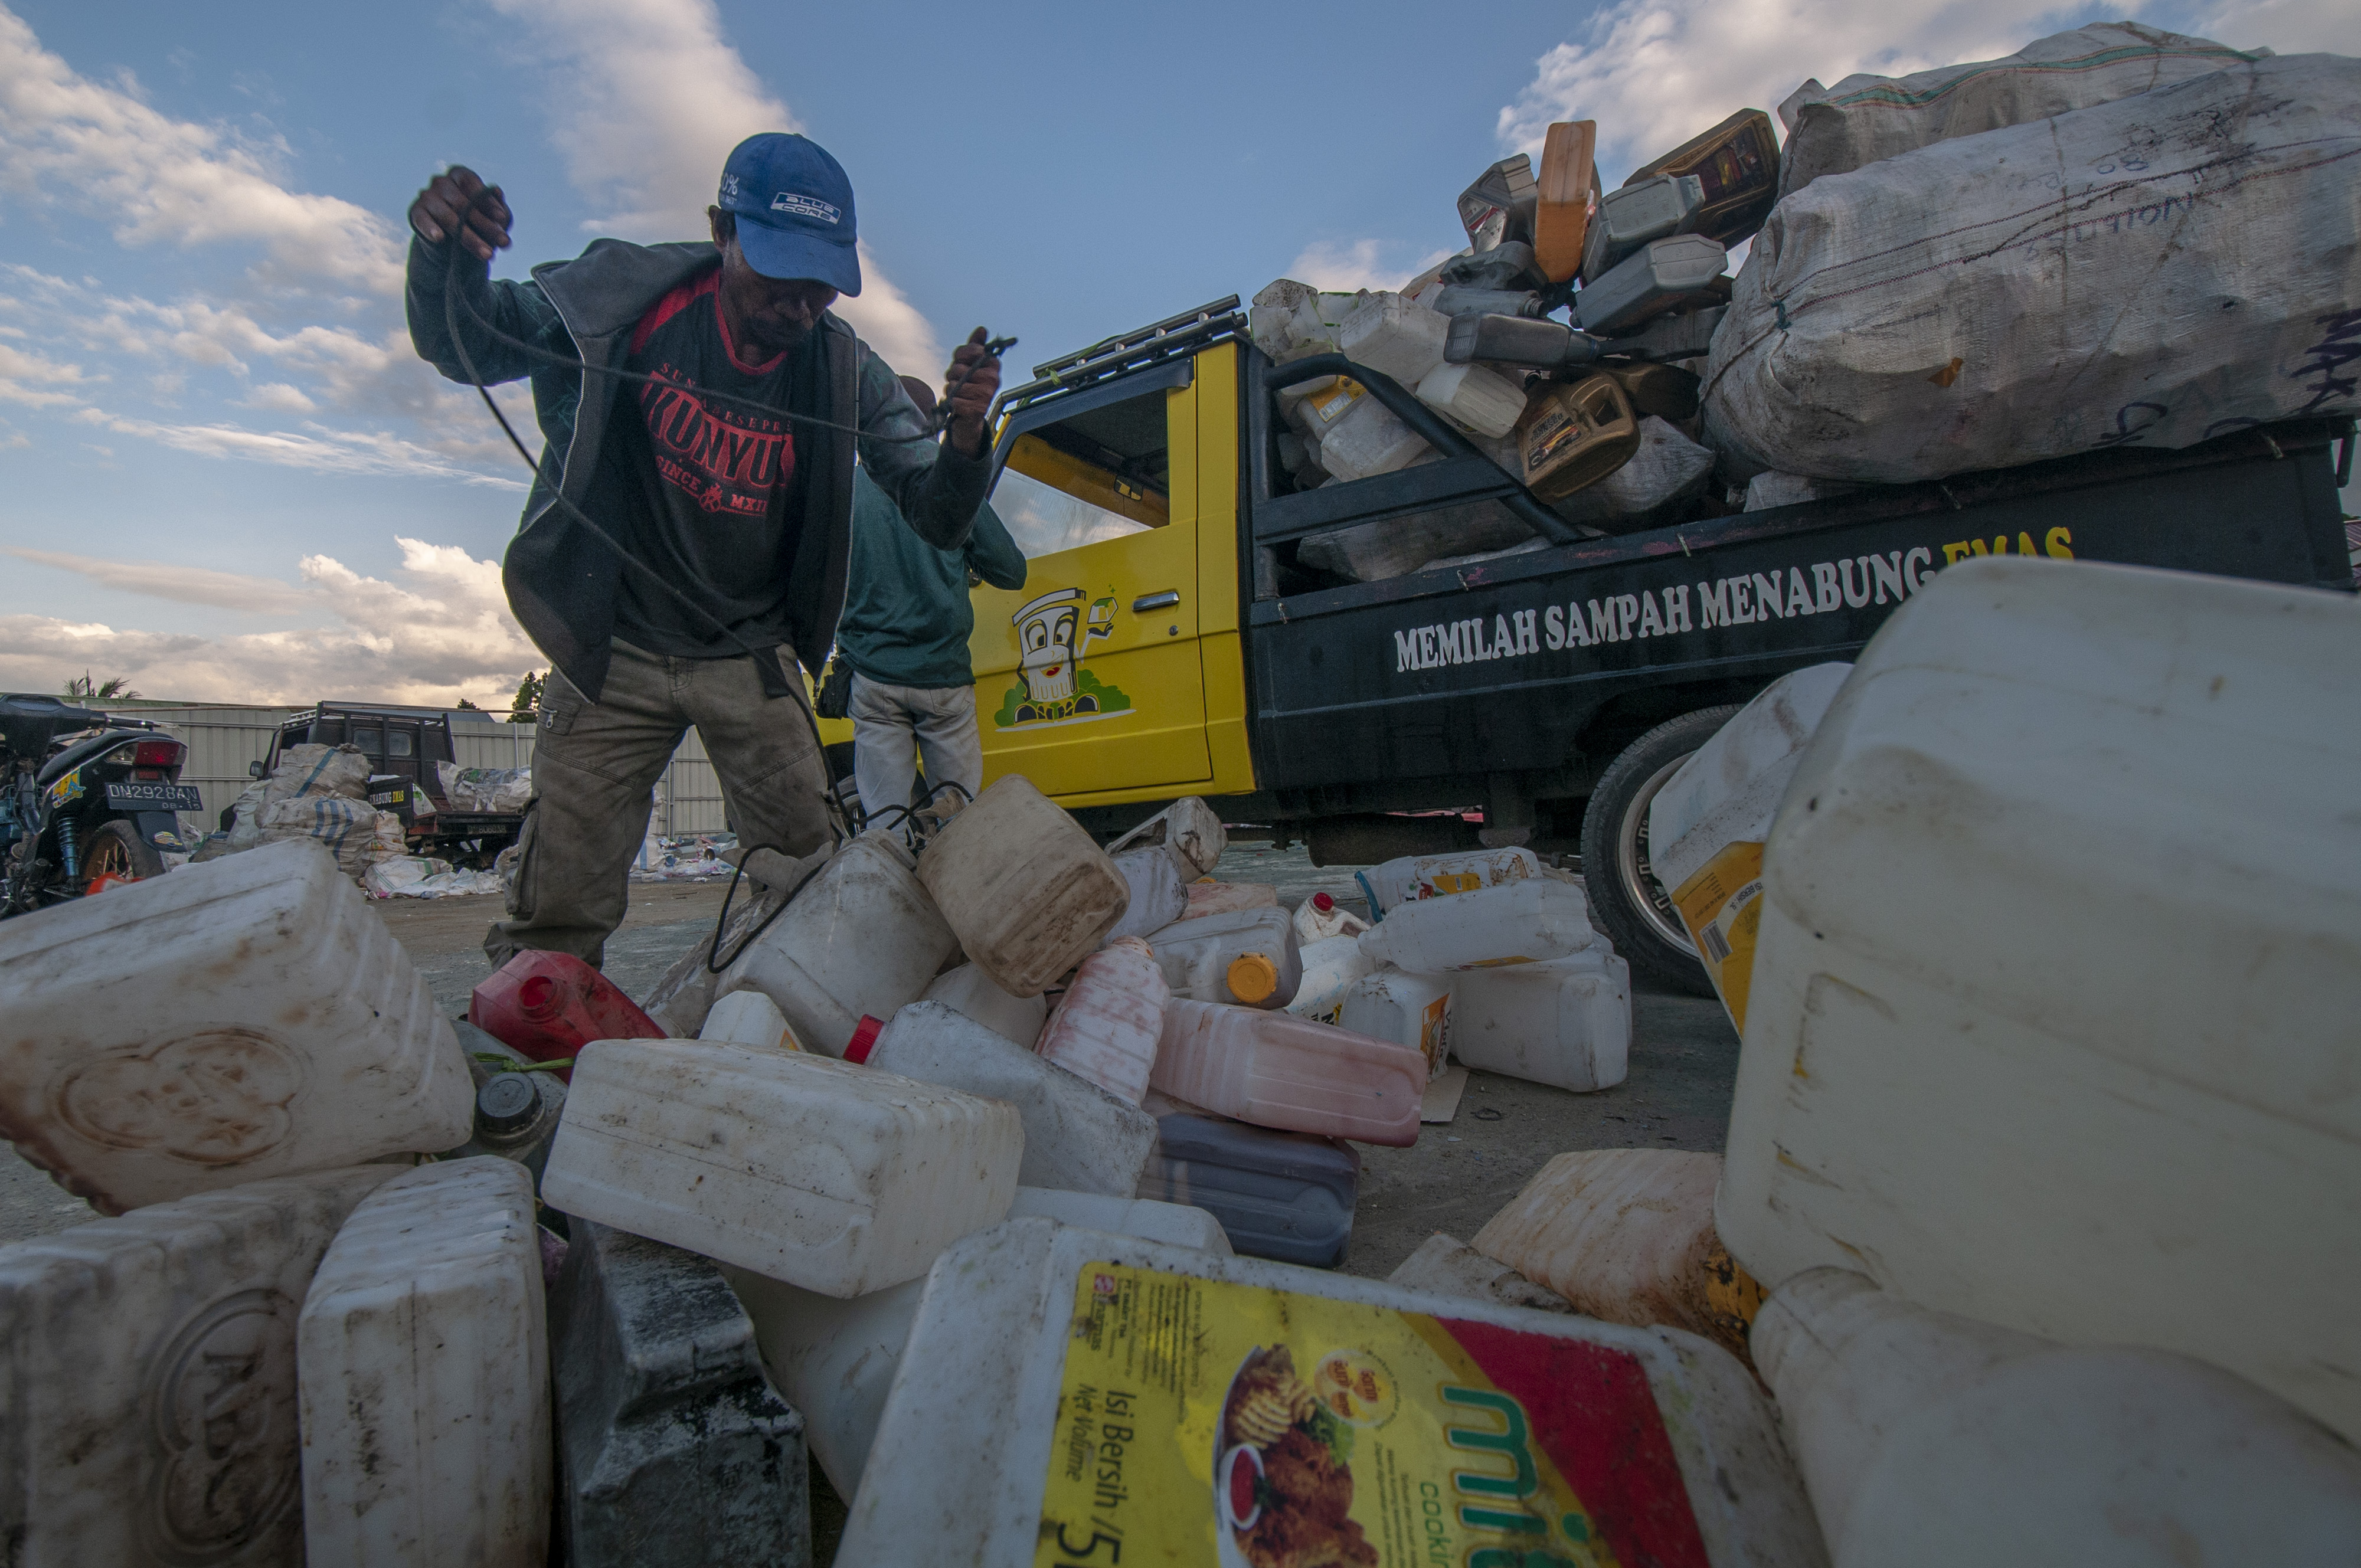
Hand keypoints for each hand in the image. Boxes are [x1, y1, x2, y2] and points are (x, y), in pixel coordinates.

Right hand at [409, 166, 510, 261]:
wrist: (450, 244)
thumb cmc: (475, 224)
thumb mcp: (491, 217)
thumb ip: (498, 207)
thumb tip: (497, 192)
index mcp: (460, 175)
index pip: (473, 184)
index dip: (488, 202)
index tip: (502, 219)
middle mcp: (442, 182)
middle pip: (464, 204)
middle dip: (486, 226)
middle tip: (504, 243)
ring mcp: (427, 196)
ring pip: (449, 217)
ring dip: (469, 238)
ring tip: (487, 254)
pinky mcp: (416, 213)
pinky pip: (423, 220)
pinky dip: (430, 229)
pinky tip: (439, 238)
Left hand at [942, 327, 1001, 456]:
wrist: (969, 416)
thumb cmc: (968, 386)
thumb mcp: (969, 364)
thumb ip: (975, 346)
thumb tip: (982, 330)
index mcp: (993, 365)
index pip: (972, 350)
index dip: (961, 356)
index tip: (962, 362)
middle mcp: (993, 379)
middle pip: (960, 368)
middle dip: (953, 375)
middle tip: (959, 382)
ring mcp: (987, 395)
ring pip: (955, 385)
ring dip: (951, 390)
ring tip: (959, 394)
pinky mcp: (978, 409)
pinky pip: (955, 400)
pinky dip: (952, 403)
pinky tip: (959, 404)